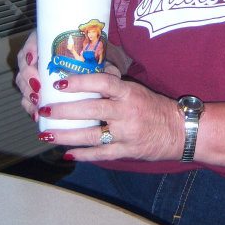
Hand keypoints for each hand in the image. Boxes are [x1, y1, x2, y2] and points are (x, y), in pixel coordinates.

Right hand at [15, 33, 123, 120]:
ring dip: (27, 94)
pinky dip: (29, 106)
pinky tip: (35, 114)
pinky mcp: (37, 88)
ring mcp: (37, 72)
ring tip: (37, 104)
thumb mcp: (100, 60)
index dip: (29, 50)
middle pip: (24, 64)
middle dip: (27, 78)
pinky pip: (27, 96)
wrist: (92, 70)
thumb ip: (104, 65)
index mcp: (51, 40)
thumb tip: (110, 73)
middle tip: (38, 89)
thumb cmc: (95, 62)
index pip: (33, 40)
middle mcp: (40, 55)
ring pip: (23, 81)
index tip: (34, 60)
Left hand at [35, 71, 183, 163]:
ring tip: (46, 134)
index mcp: (129, 92)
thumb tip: (90, 69)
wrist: (180, 131)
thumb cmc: (154, 107)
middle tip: (43, 109)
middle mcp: (126, 112)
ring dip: (66, 135)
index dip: (80, 81)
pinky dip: (83, 155)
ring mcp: (126, 134)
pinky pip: (101, 154)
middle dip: (64, 110)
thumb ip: (114, 82)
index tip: (59, 82)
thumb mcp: (137, 89)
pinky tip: (67, 154)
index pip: (102, 82)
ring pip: (91, 135)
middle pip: (91, 109)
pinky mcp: (127, 151)